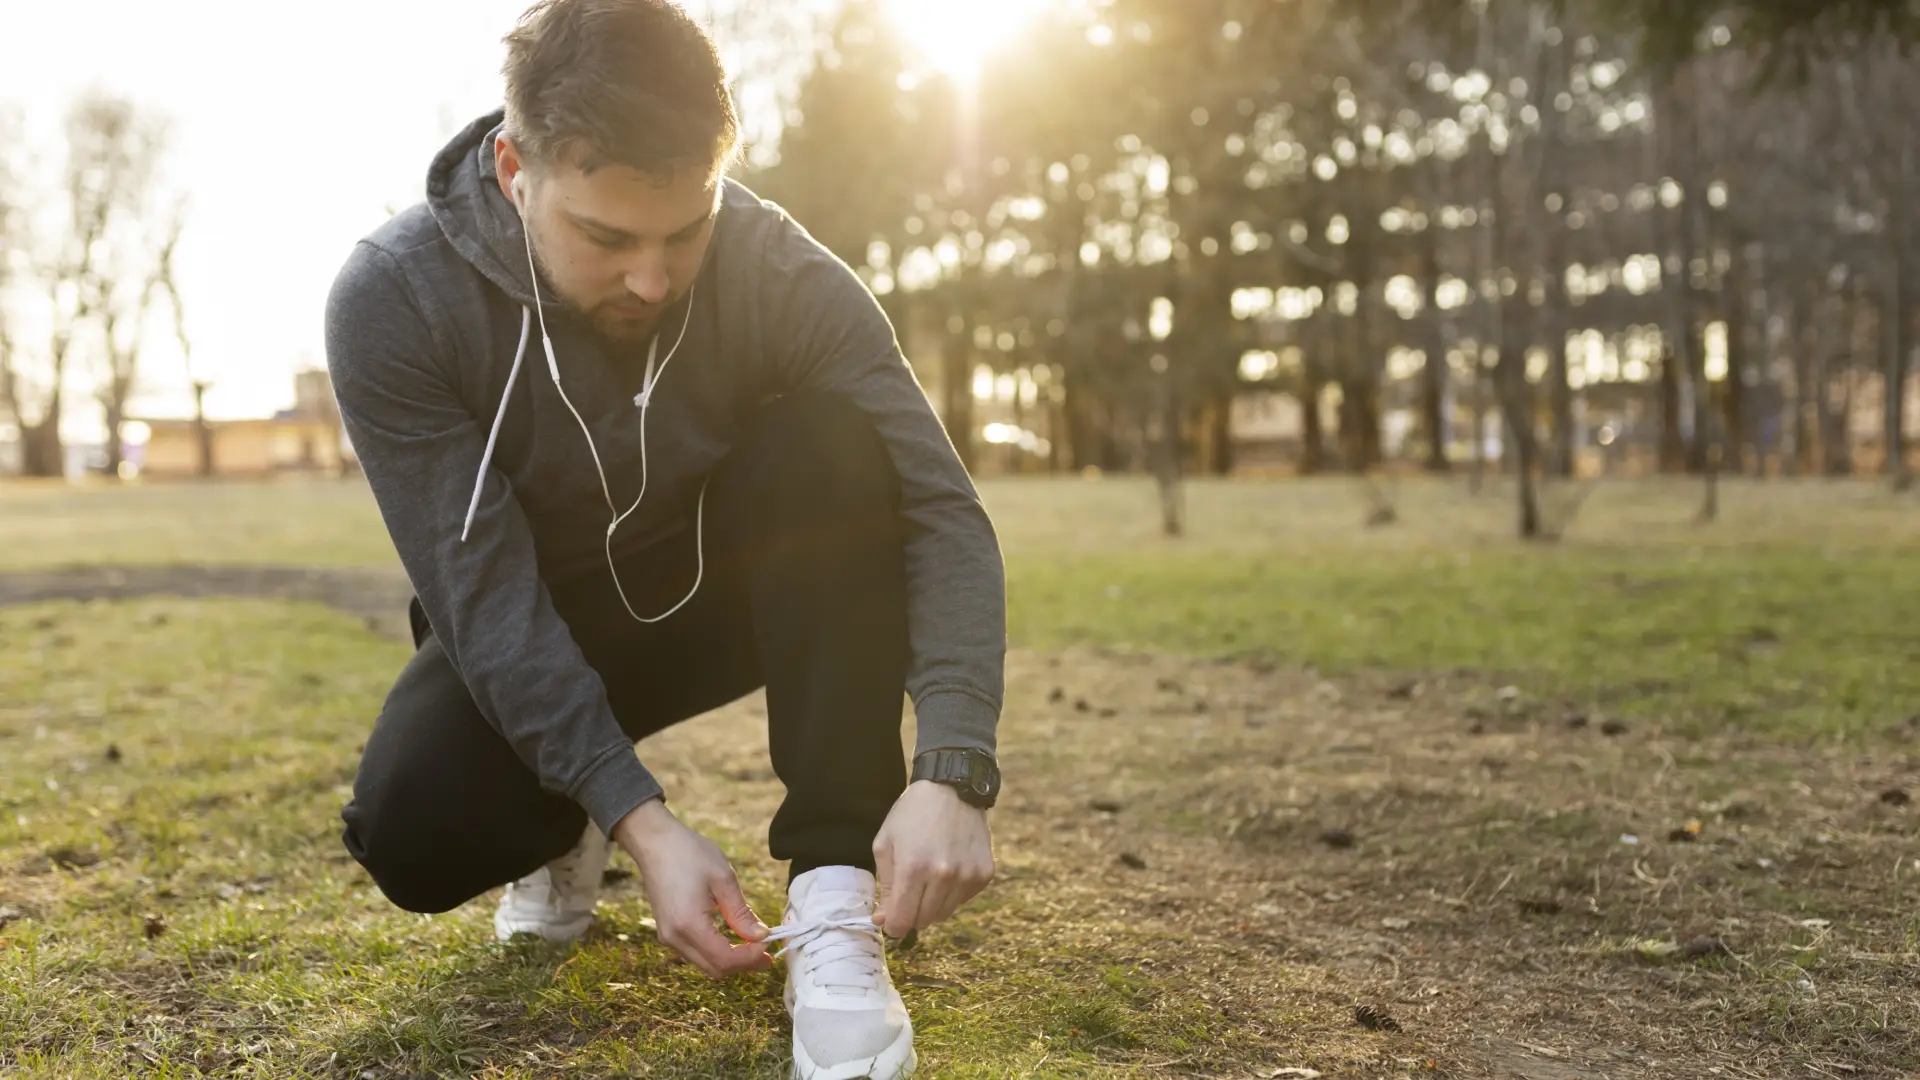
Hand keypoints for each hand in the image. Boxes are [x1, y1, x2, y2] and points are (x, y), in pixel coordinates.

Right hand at [611, 799, 771, 978]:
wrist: (654, 842)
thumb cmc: (689, 853)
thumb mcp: (723, 879)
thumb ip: (741, 913)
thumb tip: (761, 936)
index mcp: (689, 924)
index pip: (725, 959)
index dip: (750, 958)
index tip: (770, 945)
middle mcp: (675, 938)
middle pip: (715, 969)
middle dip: (743, 964)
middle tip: (767, 953)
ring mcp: (668, 937)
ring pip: (705, 964)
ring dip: (731, 959)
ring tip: (754, 946)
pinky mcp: (667, 932)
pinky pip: (695, 953)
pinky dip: (716, 951)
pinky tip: (733, 938)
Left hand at [872, 780, 993, 936]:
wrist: (952, 788)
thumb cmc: (912, 814)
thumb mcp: (885, 844)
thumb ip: (885, 887)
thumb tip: (884, 921)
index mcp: (913, 869)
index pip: (902, 922)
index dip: (893, 926)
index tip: (889, 919)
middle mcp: (943, 876)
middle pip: (923, 922)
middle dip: (911, 913)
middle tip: (908, 892)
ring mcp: (967, 876)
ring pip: (944, 914)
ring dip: (932, 904)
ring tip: (929, 876)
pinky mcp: (984, 874)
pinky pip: (963, 900)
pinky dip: (952, 893)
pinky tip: (948, 868)